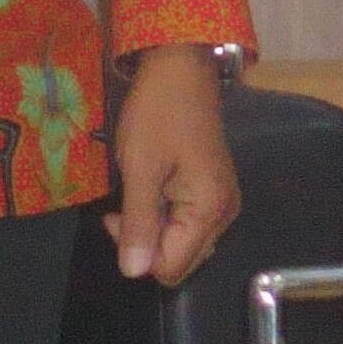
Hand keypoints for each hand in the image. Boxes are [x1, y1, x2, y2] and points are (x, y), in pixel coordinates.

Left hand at [106, 46, 243, 284]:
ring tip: (135, 197)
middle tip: (122, 208)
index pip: (170, 267)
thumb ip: (138, 224)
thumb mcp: (140, 169)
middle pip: (180, 260)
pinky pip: (188, 224)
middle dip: (145, 244)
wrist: (181, 70)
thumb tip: (133, 273)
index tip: (118, 216)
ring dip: (153, 231)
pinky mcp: (214, 191)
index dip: (138, 252)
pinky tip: (150, 193)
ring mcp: (222, 202)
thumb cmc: (158, 114)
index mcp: (209, 210)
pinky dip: (164, 218)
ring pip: (183, 244)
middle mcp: (224, 214)